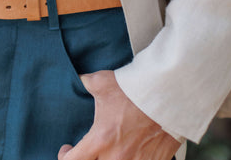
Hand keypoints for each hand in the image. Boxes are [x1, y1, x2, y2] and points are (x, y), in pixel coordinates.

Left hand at [58, 70, 180, 159]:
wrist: (165, 96)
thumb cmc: (133, 90)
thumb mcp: (102, 83)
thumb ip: (86, 83)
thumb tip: (79, 78)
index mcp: (101, 141)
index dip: (65, 156)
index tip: (67, 148)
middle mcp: (116, 157)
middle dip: (88, 158)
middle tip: (87, 150)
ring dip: (108, 158)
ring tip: (108, 150)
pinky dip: (131, 159)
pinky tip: (131, 151)